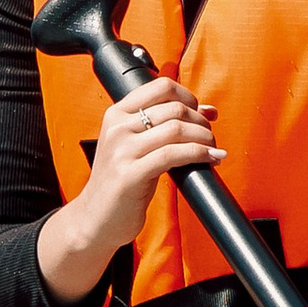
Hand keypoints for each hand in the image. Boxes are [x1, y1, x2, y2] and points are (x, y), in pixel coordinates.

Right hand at [71, 74, 220, 253]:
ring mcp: (122, 151)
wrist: (94, 219)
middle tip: (210, 136)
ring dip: (204, 137)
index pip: (161, 87)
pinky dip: (199, 154)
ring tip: (213, 149)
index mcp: (116, 114)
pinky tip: (211, 159)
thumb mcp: (138, 147)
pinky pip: (173, 155)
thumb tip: (209, 110)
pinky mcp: (130, 175)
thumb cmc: (121, 182)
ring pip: (176, 130)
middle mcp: (117, 128)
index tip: (200, 112)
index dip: (189, 96)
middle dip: (201, 122)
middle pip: (174, 109)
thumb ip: (167, 125)